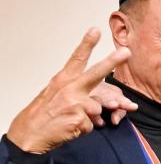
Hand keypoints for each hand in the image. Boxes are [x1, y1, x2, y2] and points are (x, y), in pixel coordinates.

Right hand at [7, 29, 129, 152]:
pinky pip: (91, 125)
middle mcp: (69, 88)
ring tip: (70, 120)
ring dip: (89, 117)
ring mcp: (75, 103)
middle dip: (112, 61)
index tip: (96, 30)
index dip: (86, 44)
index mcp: (62, 80)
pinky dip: (83, 129)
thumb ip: (72, 90)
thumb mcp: (53, 94)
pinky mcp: (79, 119)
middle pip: (95, 73)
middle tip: (127, 51)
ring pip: (97, 109)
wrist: (30, 134)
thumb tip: (91, 95)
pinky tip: (70, 128)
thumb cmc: (41, 114)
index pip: (76, 59)